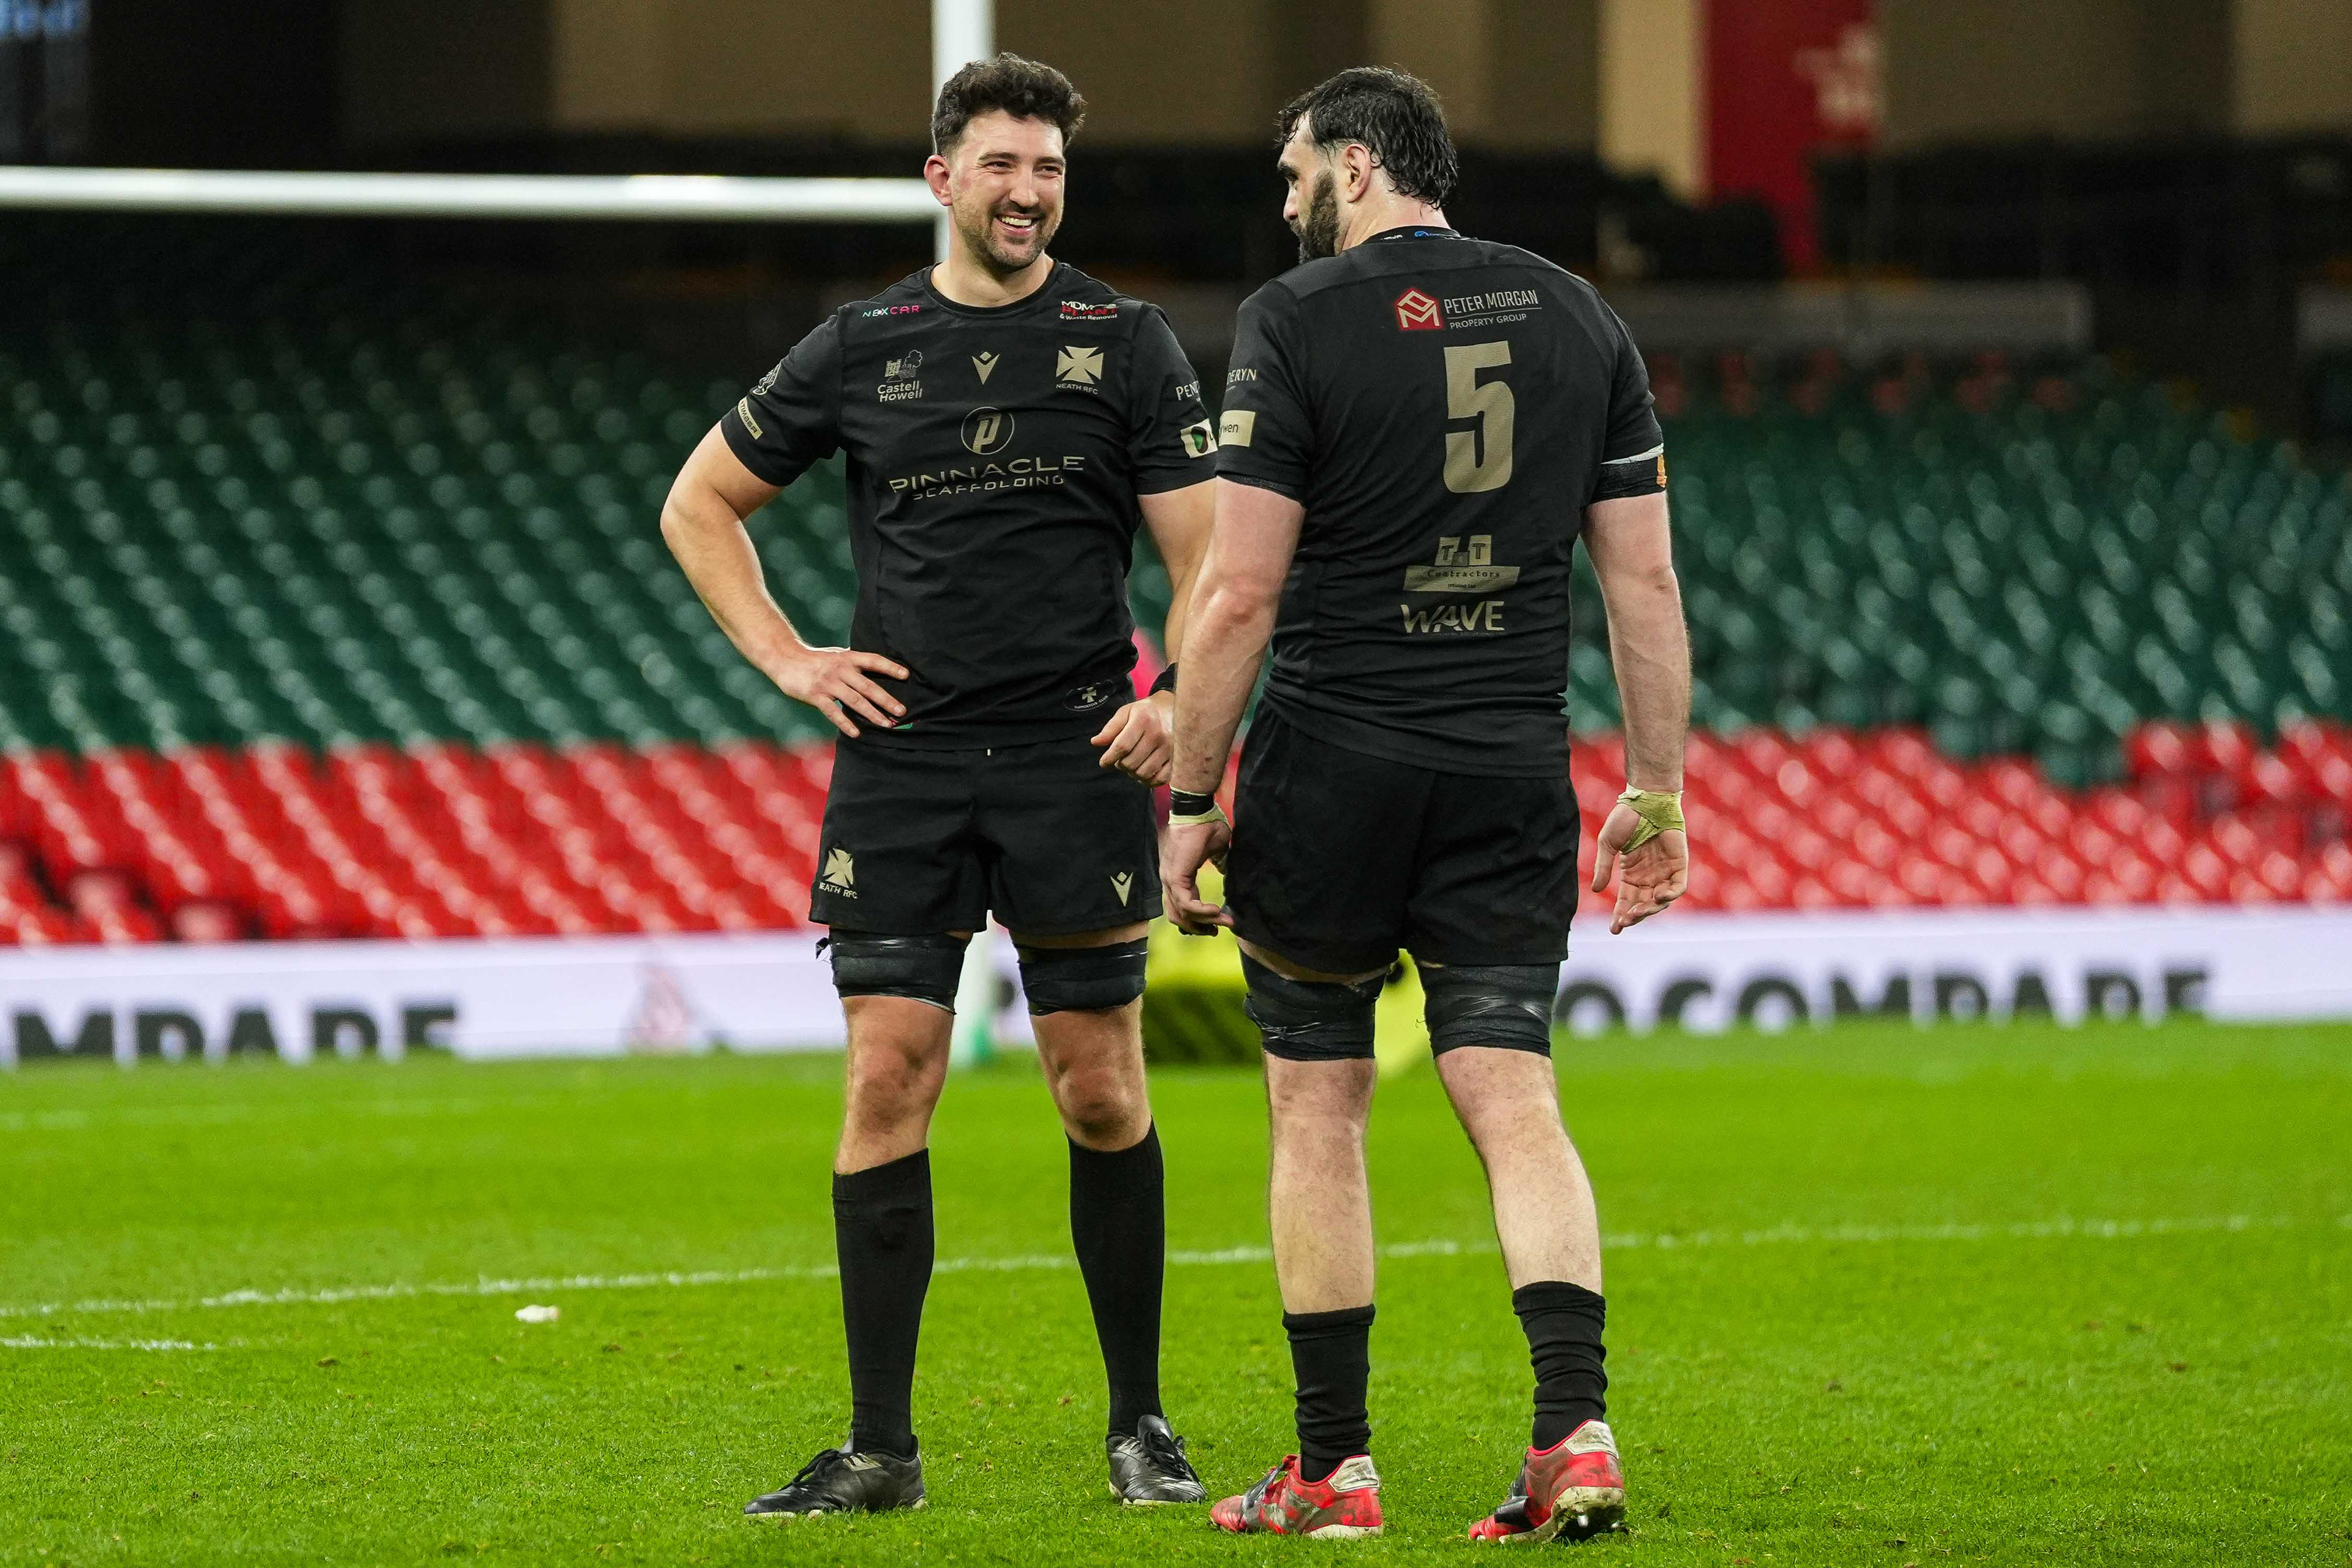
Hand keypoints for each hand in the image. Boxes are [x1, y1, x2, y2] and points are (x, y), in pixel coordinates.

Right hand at [770, 646, 909, 738]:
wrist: (785, 659)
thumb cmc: (815, 659)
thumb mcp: (837, 656)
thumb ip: (854, 663)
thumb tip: (877, 669)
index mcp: (847, 658)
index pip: (873, 660)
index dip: (890, 667)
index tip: (906, 675)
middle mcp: (840, 670)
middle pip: (868, 686)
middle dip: (886, 700)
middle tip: (902, 711)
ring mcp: (828, 683)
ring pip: (854, 701)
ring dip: (872, 714)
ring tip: (886, 724)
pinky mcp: (815, 696)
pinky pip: (833, 712)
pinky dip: (845, 723)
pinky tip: (857, 733)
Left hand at [1091, 691, 1174, 785]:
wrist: (1175, 708)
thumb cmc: (1146, 712)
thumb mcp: (1126, 712)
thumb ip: (1110, 728)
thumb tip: (1095, 742)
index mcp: (1143, 720)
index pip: (1122, 746)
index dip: (1109, 758)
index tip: (1104, 762)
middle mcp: (1158, 735)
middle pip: (1131, 762)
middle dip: (1120, 765)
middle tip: (1120, 760)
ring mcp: (1169, 748)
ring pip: (1143, 773)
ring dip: (1133, 773)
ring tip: (1132, 764)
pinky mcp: (1177, 758)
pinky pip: (1160, 779)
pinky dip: (1148, 780)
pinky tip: (1143, 772)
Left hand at [1159, 815, 1233, 934]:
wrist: (1198, 811)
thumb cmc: (1207, 825)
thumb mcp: (1217, 850)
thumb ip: (1220, 862)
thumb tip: (1226, 870)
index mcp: (1178, 875)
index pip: (1182, 907)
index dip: (1198, 919)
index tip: (1215, 925)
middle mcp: (1170, 881)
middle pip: (1178, 916)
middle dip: (1199, 927)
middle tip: (1216, 931)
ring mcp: (1170, 880)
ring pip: (1182, 914)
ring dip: (1204, 922)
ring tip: (1224, 921)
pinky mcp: (1176, 877)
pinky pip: (1186, 904)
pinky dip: (1202, 911)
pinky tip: (1217, 911)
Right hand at [1591, 802, 1688, 933]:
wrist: (1646, 799)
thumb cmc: (1625, 818)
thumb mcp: (1608, 845)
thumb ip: (1603, 868)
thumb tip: (1595, 890)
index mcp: (1631, 873)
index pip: (1626, 901)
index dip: (1620, 915)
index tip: (1614, 929)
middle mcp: (1649, 876)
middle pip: (1643, 905)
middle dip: (1634, 916)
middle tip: (1624, 922)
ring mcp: (1664, 871)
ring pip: (1660, 901)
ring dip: (1649, 909)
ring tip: (1636, 912)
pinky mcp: (1679, 864)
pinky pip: (1678, 887)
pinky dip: (1669, 895)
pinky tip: (1658, 897)